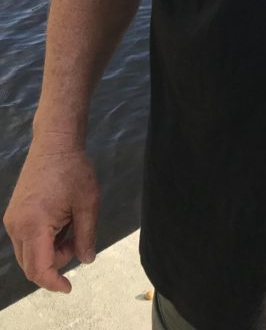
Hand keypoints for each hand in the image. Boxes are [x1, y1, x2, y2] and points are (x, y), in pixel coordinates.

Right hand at [3, 134, 99, 292]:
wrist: (54, 142)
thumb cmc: (74, 169)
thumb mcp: (88, 203)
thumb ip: (86, 235)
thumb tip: (86, 260)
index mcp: (34, 225)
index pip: (39, 269)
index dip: (54, 282)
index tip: (69, 287)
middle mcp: (17, 226)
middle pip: (32, 265)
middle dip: (56, 262)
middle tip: (77, 239)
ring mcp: (12, 220)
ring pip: (28, 253)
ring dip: (50, 251)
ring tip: (71, 225)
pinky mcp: (14, 214)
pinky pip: (26, 240)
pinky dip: (43, 240)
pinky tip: (60, 220)